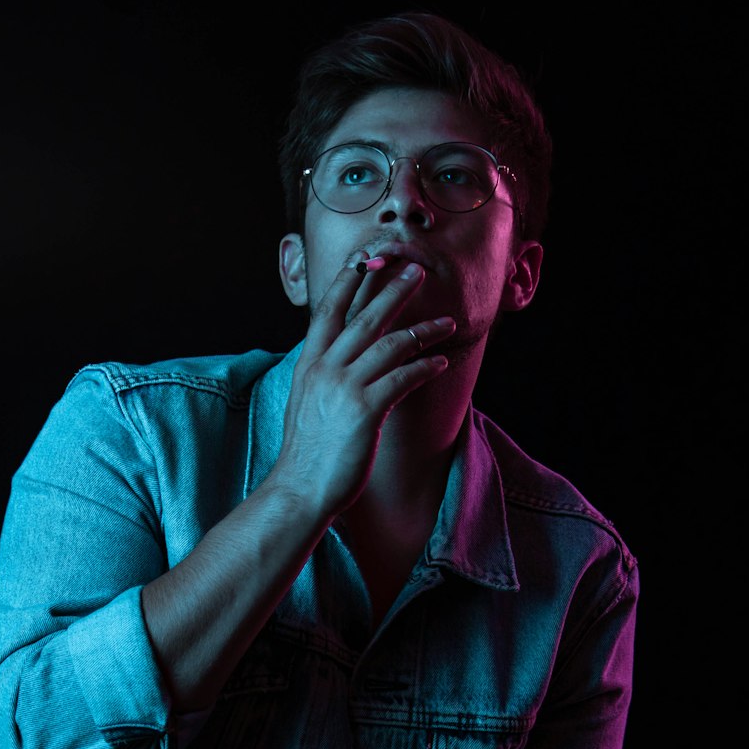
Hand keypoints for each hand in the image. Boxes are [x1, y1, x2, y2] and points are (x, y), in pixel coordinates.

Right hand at [272, 250, 455, 518]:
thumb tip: (337, 365)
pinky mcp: (367, 410)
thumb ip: (321, 379)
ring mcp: (345, 387)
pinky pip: (404, 377)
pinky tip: (442, 362)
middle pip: (364, 318)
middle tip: (416, 269)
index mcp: (309, 365)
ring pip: (391, 344)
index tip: (364, 260)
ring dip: (424, 330)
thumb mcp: (305, 404)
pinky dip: (425, 367)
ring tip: (448, 321)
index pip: (328, 313)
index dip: (347, 284)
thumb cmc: (307, 454)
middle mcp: (325, 369)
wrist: (300, 488)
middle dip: (393, 290)